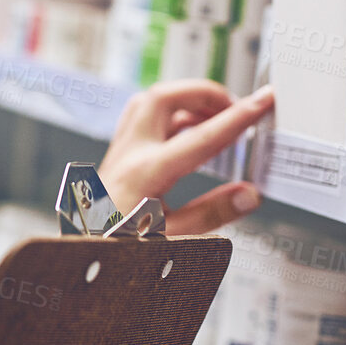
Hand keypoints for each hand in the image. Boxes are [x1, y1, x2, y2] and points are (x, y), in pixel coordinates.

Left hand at [97, 81, 274, 236]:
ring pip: (149, 101)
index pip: (201, 138)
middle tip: (235, 106)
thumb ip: (212, 214)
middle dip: (204, 93)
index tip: (262, 102)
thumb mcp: (172, 240)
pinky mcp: (115, 154)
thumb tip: (249, 194)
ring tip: (215, 114)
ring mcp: (118, 151)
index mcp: (145, 175)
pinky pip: (142, 116)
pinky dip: (170, 113)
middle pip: (164, 97)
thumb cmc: (118, 249)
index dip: (238, 118)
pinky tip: (188, 129)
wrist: (83, 251)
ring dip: (185, 99)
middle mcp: (128, 154)